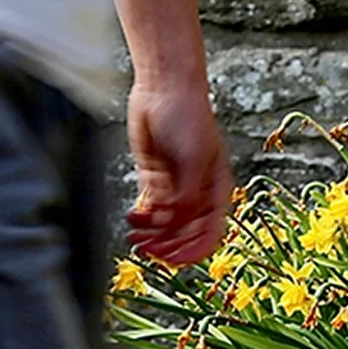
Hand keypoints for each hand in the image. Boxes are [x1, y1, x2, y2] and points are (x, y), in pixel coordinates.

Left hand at [125, 75, 231, 266]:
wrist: (164, 90)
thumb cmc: (188, 118)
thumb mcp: (193, 159)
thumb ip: (186, 194)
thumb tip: (174, 221)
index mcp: (215, 192)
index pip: (208, 235)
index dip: (190, 251)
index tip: (170, 258)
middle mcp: (196, 195)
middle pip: (183, 235)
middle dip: (165, 245)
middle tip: (145, 247)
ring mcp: (175, 189)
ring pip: (164, 227)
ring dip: (150, 235)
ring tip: (134, 235)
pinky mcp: (154, 181)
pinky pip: (149, 211)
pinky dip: (141, 220)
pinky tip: (132, 218)